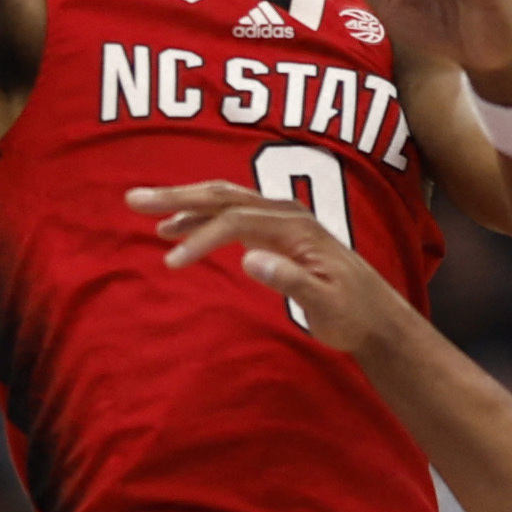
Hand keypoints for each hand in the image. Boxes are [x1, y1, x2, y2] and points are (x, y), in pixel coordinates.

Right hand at [129, 180, 421, 356]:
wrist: (377, 316)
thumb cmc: (352, 313)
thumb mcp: (326, 305)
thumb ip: (291, 281)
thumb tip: (249, 259)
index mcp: (297, 228)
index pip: (237, 222)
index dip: (201, 237)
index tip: (171, 262)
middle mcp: (287, 213)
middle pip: (224, 195)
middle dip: (178, 197)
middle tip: (134, 200)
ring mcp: (281, 219)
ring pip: (224, 199)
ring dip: (184, 202)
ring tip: (145, 210)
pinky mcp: (276, 231)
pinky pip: (231, 214)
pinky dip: (201, 217)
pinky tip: (177, 227)